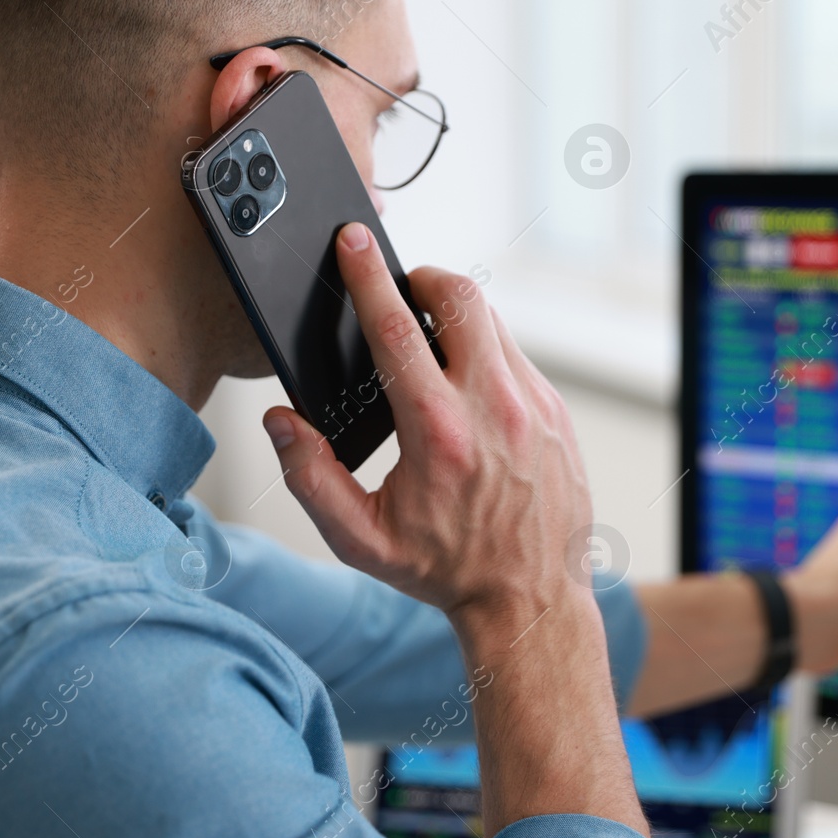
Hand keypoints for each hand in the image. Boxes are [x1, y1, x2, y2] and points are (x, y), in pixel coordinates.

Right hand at [261, 223, 591, 621]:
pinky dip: (485, 352)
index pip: (397, 329)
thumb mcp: (359, 539)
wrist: (529, 597)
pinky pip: (516, 355)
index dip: (368, 276)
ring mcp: (533, 406)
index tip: (354, 241)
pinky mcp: (556, 412)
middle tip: (399, 289)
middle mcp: (493, 409)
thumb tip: (282, 422)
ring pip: (492, 321)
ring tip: (428, 341)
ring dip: (456, 315)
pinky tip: (464, 384)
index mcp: (439, 433)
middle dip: (423, 277)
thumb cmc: (445, 569)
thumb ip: (310, 477)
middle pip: (460, 298)